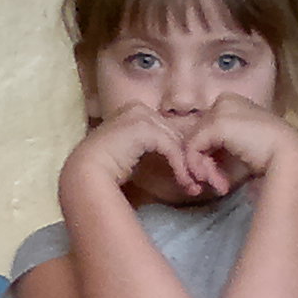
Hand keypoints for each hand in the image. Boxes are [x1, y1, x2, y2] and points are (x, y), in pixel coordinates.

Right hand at [69, 102, 222, 201]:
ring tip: (200, 187)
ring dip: (192, 167)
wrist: (85, 176)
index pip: (172, 133)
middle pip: (179, 135)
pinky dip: (180, 166)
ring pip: (178, 141)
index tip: (200, 178)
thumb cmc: (108, 176)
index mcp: (138, 115)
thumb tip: (186, 167)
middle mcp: (140, 110)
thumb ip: (159, 157)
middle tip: (213, 183)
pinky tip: (185, 183)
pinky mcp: (142, 126)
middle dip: (197, 162)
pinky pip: (171, 147)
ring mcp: (140, 115)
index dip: (189, 156)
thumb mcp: (140, 163)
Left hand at [182, 96, 297, 190]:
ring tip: (218, 186)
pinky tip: (216, 181)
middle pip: (198, 136)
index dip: (208, 156)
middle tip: (216, 185)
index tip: (220, 180)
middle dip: (204, 165)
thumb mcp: (242, 148)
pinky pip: (193, 148)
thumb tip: (199, 163)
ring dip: (203, 170)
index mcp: (233, 103)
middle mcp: (225, 101)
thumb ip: (221, 148)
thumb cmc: (272, 157)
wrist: (289, 156)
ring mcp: (220, 110)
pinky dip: (199, 167)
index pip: (207, 130)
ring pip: (193, 143)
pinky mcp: (216, 124)